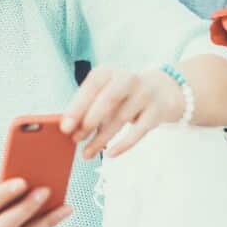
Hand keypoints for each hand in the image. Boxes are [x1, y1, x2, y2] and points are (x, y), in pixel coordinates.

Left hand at [60, 68, 184, 159]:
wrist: (161, 90)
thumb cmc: (123, 94)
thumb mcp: (104, 92)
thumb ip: (87, 106)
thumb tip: (69, 128)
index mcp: (108, 72)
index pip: (92, 85)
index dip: (78, 106)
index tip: (65, 126)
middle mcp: (128, 79)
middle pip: (109, 99)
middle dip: (90, 121)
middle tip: (75, 139)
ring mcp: (145, 95)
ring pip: (121, 118)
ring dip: (101, 138)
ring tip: (87, 153)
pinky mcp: (156, 112)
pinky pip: (139, 131)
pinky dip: (124, 144)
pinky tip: (111, 153)